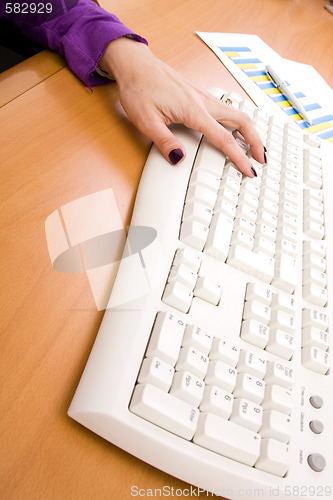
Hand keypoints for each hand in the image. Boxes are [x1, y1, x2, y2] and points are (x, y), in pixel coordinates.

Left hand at [99, 37, 265, 175]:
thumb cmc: (139, 88)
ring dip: (249, 131)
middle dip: (255, 141)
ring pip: (236, 113)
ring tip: (254, 147)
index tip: (249, 170)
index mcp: (194, 110)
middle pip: (242, 121)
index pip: (224, 139)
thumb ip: (164, 141)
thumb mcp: (146, 121)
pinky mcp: (199, 95)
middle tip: (261, 159)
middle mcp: (204, 102)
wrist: (135, 65)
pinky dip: (237, 122)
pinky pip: (226, 109)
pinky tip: (234, 129)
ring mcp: (203, 97)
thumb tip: (179, 158)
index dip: (239, 157)